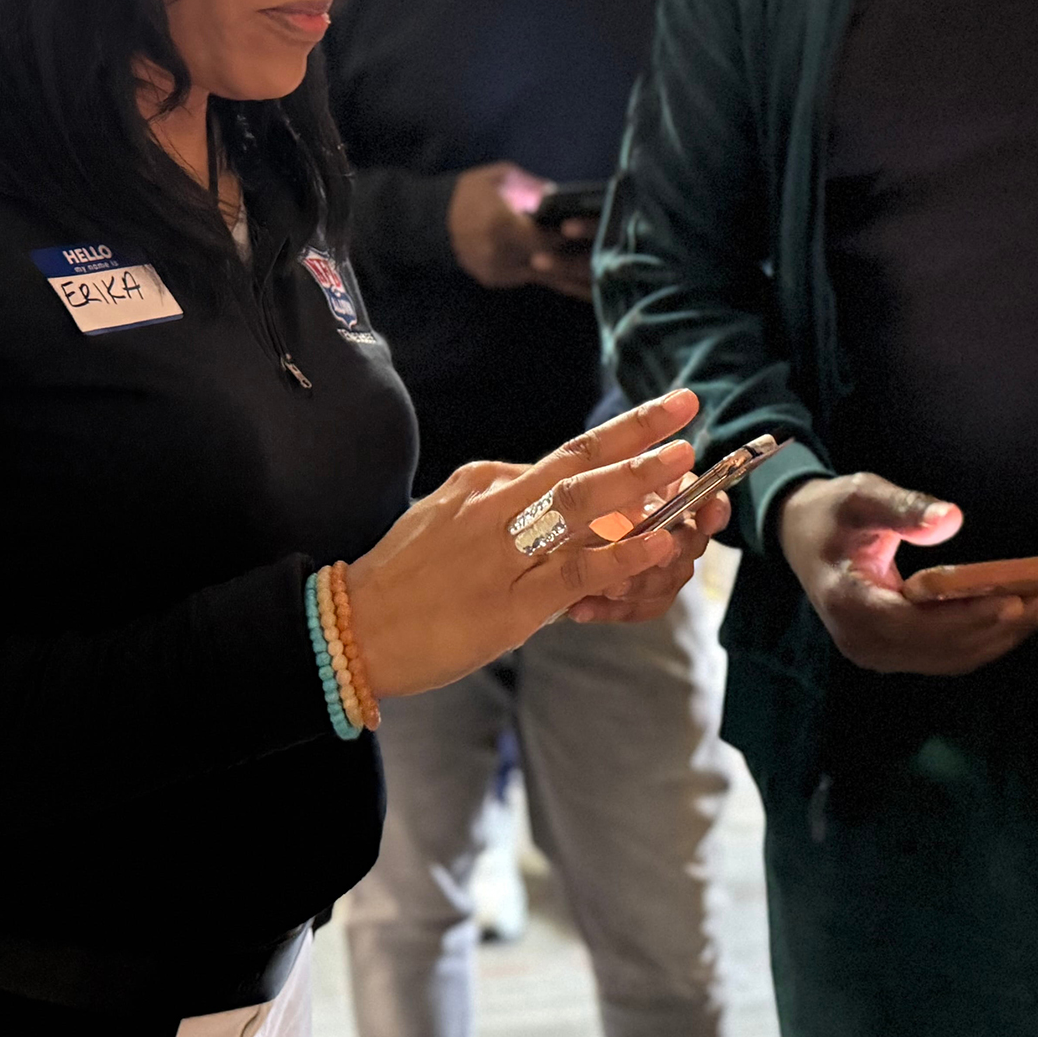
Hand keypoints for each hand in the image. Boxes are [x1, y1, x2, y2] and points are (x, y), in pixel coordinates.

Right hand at [347, 390, 722, 697]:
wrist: (352, 629)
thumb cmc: (402, 576)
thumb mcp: (446, 516)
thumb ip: (498, 501)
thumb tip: (543, 488)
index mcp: (483, 483)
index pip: (565, 456)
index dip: (620, 437)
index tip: (666, 416)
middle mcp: (495, 507)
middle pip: (577, 460)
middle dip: (637, 433)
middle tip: (686, 407)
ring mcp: (501, 554)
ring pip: (578, 508)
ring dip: (635, 481)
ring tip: (684, 463)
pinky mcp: (508, 606)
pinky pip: (572, 573)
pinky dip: (618, 555)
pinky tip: (657, 544)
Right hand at [447, 163, 590, 299]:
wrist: (431, 221)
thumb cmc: (468, 193)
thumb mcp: (500, 176)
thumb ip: (530, 185)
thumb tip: (559, 196)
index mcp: (502, 227)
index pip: (546, 239)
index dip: (569, 237)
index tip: (589, 231)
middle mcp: (501, 255)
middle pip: (549, 263)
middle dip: (575, 260)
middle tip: (604, 258)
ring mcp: (497, 272)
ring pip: (541, 277)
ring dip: (568, 274)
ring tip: (599, 277)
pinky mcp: (494, 280)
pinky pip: (527, 278)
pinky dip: (548, 275)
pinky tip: (571, 274)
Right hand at [777, 472, 1037, 675]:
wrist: (800, 535)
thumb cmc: (831, 512)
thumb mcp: (860, 496)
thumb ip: (904, 508)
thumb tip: (952, 520)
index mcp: (849, 604)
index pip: (917, 623)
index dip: (968, 616)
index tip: (1015, 600)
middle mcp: (862, 642)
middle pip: (942, 647)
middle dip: (1000, 626)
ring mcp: (877, 654)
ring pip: (950, 657)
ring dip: (1000, 635)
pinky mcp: (892, 653)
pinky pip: (945, 653)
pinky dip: (983, 637)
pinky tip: (1018, 616)